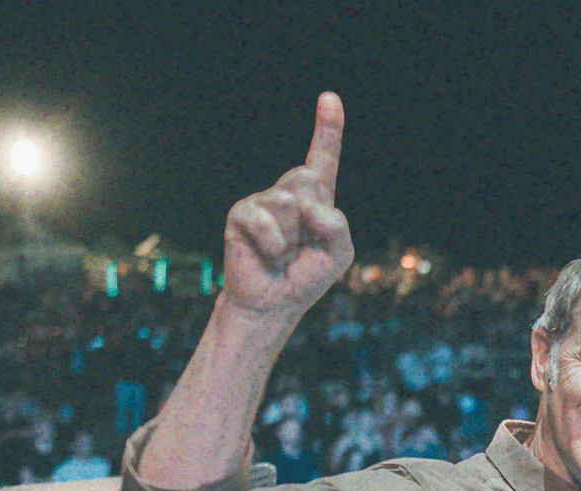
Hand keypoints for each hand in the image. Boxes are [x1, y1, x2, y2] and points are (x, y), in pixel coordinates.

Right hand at [219, 92, 354, 322]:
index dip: (328, 128)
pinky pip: (267, 221)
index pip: (323, 158)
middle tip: (302, 244)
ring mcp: (262, 201)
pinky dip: (275, 245)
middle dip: (312, 215)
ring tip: (283, 253)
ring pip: (289, 201)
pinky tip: (268, 256)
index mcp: (315, 198)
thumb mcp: (339, 253)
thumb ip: (337, 224)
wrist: (274, 303)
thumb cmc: (307, 276)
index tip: (330, 98)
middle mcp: (287, 192)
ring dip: (294, 237)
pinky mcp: (241, 213)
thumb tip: (307, 205)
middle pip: (306, 176)